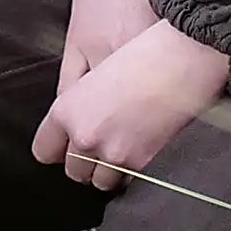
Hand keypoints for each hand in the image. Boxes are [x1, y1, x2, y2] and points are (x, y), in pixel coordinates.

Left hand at [31, 18, 230, 193]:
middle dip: (87, 161)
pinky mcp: (144, 165)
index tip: (66, 145)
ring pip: (102, 182)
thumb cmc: (145, 49)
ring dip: (111, 169)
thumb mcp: (96, 66)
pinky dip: (135, 171)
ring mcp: (115, 154)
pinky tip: (145, 146)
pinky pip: (130, 182)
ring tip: (128, 143)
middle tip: (105, 140)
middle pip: (74, 171)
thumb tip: (71, 126)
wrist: (186, 53)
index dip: (57, 146)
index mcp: (68, 109)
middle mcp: (86, 136)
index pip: (44, 150)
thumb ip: (76, 100)